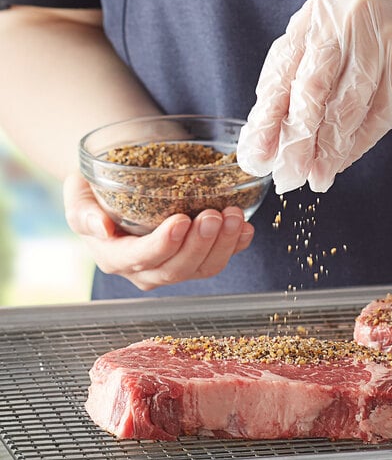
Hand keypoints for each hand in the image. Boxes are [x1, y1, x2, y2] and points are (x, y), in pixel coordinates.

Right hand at [63, 173, 254, 290]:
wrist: (119, 189)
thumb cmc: (96, 192)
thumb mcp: (78, 196)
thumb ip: (82, 212)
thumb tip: (100, 226)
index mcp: (116, 257)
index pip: (141, 259)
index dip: (163, 244)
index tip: (180, 221)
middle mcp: (147, 270)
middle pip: (178, 268)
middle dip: (200, 243)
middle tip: (214, 214)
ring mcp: (174, 267)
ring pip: (203, 267)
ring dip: (224, 243)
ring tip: (234, 215)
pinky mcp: (196, 259)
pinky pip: (220, 259)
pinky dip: (237, 245)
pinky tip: (246, 228)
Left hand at [237, 0, 391, 193]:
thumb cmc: (378, 55)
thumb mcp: (333, 62)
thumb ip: (300, 96)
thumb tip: (266, 149)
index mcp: (314, 17)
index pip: (280, 73)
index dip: (265, 120)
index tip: (254, 158)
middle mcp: (343, 20)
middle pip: (309, 91)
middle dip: (294, 141)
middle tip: (285, 178)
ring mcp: (380, 38)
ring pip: (344, 108)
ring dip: (326, 151)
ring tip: (314, 180)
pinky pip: (377, 116)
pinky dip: (355, 146)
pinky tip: (338, 166)